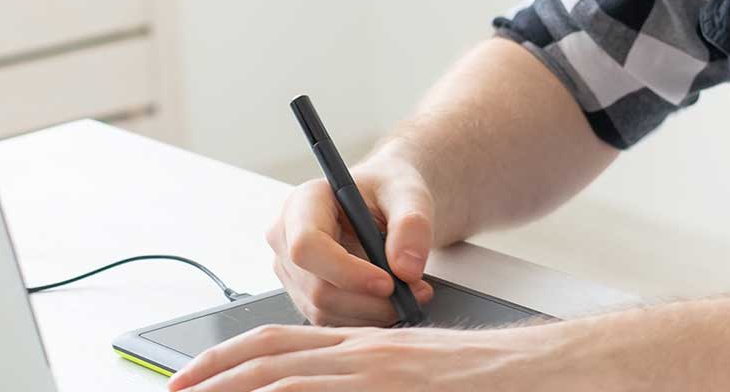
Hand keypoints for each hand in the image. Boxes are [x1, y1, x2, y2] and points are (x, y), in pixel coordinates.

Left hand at [165, 322, 559, 391]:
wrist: (539, 369)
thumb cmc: (484, 379)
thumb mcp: (413, 375)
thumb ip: (367, 378)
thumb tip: (319, 385)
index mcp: (365, 346)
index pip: (280, 343)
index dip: (228, 357)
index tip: (190, 378)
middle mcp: (364, 353)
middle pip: (269, 357)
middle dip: (211, 374)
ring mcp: (377, 373)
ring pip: (286, 379)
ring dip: (235, 391)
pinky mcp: (393, 386)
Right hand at [265, 157, 436, 325]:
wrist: (385, 203)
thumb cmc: (388, 190)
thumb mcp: (409, 193)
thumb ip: (412, 224)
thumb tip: (406, 268)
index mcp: (302, 203)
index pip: (307, 246)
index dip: (346, 272)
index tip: (389, 282)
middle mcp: (287, 238)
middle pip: (317, 287)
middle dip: (370, 300)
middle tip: (416, 292)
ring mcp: (292, 271)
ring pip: (325, 310)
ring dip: (373, 311)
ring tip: (411, 292)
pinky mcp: (304, 295)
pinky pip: (332, 320)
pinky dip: (367, 317)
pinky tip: (392, 300)